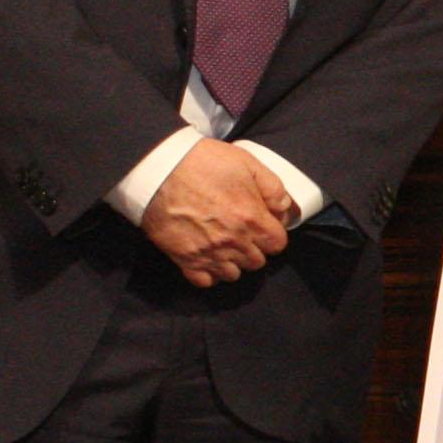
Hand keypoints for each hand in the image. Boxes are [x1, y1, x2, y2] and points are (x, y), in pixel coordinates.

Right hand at [141, 139, 294, 286]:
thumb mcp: (247, 162)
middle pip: (257, 262)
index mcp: (252, 219)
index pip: (277, 244)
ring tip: (224, 245)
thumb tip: (284, 209)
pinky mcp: (185, 259)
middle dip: (254, 248)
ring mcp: (209, 254)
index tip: (263, 225)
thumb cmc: (203, 162)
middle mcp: (234, 242)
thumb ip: (273, 187)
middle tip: (242, 233)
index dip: (272, 234)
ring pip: (233, 275)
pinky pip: (205, 281)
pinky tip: (207, 257)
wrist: (158, 169)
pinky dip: (209, 273)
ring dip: (233, 262)